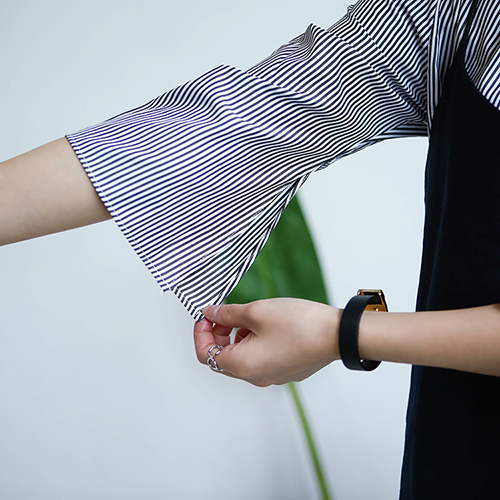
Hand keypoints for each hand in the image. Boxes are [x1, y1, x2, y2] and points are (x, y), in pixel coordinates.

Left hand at [193, 298, 341, 386]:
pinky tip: (266, 326)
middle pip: (222, 358)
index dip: (200, 332)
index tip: (206, 316)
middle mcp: (254, 377)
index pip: (205, 354)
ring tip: (250, 317)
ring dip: (237, 338)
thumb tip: (210, 314)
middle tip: (225, 314)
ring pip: (242, 358)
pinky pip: (260, 360)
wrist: (337, 335)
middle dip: (218, 334)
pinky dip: (254, 343)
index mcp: (241, 365)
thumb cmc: (299, 325)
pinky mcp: (285, 371)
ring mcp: (271, 377)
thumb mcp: (256, 311)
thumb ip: (227, 314)